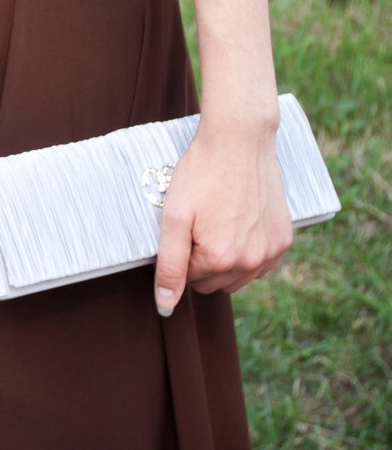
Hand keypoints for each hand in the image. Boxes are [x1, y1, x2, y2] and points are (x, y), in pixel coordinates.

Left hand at [153, 118, 291, 316]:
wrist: (240, 141)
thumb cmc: (201, 174)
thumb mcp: (174, 218)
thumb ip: (169, 267)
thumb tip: (165, 308)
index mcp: (219, 260)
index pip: (189, 279)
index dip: (183, 252)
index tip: (186, 225)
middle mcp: (250, 263)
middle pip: (213, 283)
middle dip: (202, 260)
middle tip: (201, 221)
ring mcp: (271, 253)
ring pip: (237, 277)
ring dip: (225, 260)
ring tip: (220, 220)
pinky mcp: (284, 240)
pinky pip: (260, 264)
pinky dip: (248, 253)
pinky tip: (239, 223)